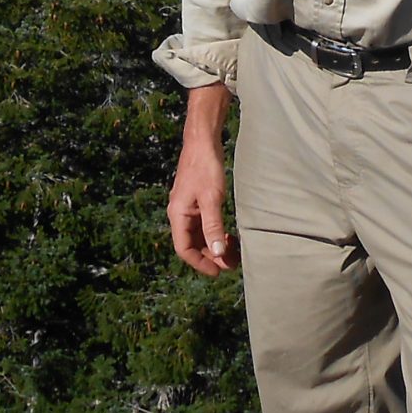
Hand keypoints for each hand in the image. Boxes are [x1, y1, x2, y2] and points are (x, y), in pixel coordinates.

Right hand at [167, 83, 238, 276]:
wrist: (202, 141)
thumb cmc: (205, 167)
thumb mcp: (212, 199)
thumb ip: (213, 226)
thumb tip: (217, 253)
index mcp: (178, 215)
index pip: (184, 249)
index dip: (200, 263)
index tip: (218, 271)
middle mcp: (179, 213)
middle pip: (192, 244)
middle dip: (210, 256)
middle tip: (232, 264)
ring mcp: (187, 207)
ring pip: (198, 235)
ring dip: (213, 246)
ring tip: (233, 252)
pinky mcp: (196, 201)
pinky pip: (203, 224)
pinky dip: (214, 233)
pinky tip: (227, 235)